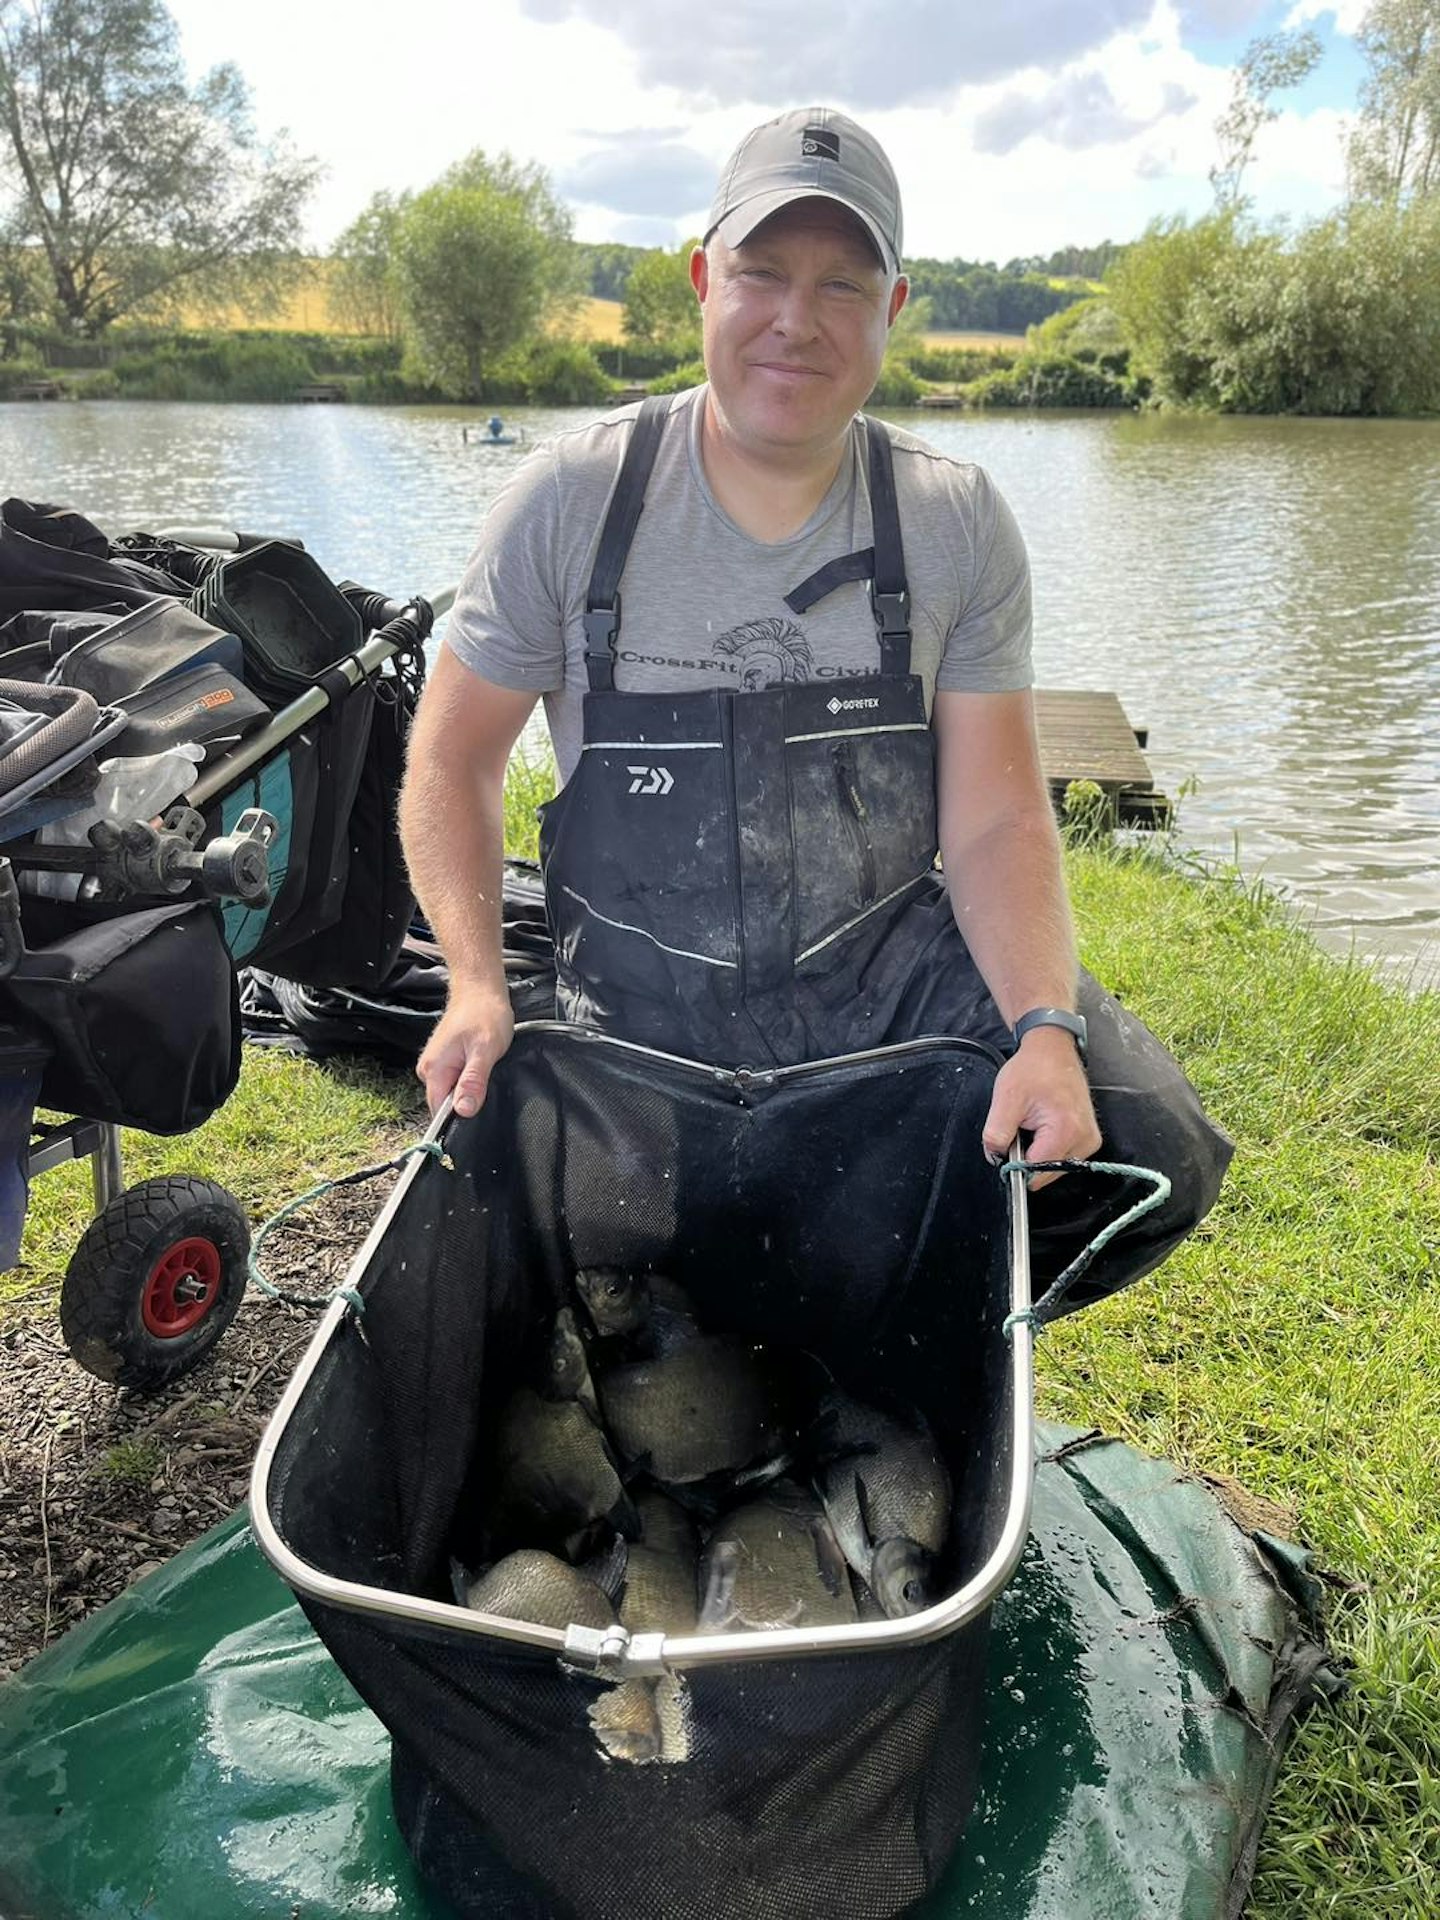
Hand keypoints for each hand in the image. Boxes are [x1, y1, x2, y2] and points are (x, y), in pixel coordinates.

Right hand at [416, 981, 514, 1117]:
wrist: (480, 991)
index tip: (478, 1105)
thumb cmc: (484, 1014)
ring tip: (483, 1066)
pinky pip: (455, 1082)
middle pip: (445, 1105)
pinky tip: (479, 1065)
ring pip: (452, 1094)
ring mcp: (436, 1065)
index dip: (459, 1117)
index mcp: (434, 1069)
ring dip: (470, 1088)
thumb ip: (473, 1081)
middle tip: (486, 1078)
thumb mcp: (485, 1050)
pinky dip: (470, 1079)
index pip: (439, 1111)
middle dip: (468, 1100)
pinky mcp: (444, 1062)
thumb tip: (463, 1111)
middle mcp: (428, 1069)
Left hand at [981, 1030, 1101, 1189]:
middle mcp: (1085, 1140)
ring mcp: (1090, 1140)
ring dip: (1038, 1152)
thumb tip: (995, 1158)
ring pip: (1054, 1168)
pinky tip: (1044, 1127)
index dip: (1015, 1162)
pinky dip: (1049, 1148)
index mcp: (1066, 1130)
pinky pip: (1063, 1158)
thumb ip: (996, 1134)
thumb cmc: (1033, 1068)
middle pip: (1046, 1172)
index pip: (1035, 1171)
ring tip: (1034, 1124)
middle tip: (1023, 1126)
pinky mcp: (1089, 1139)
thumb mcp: (1006, 1098)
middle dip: (1028, 1156)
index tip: (1008, 1145)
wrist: (1052, 1051)